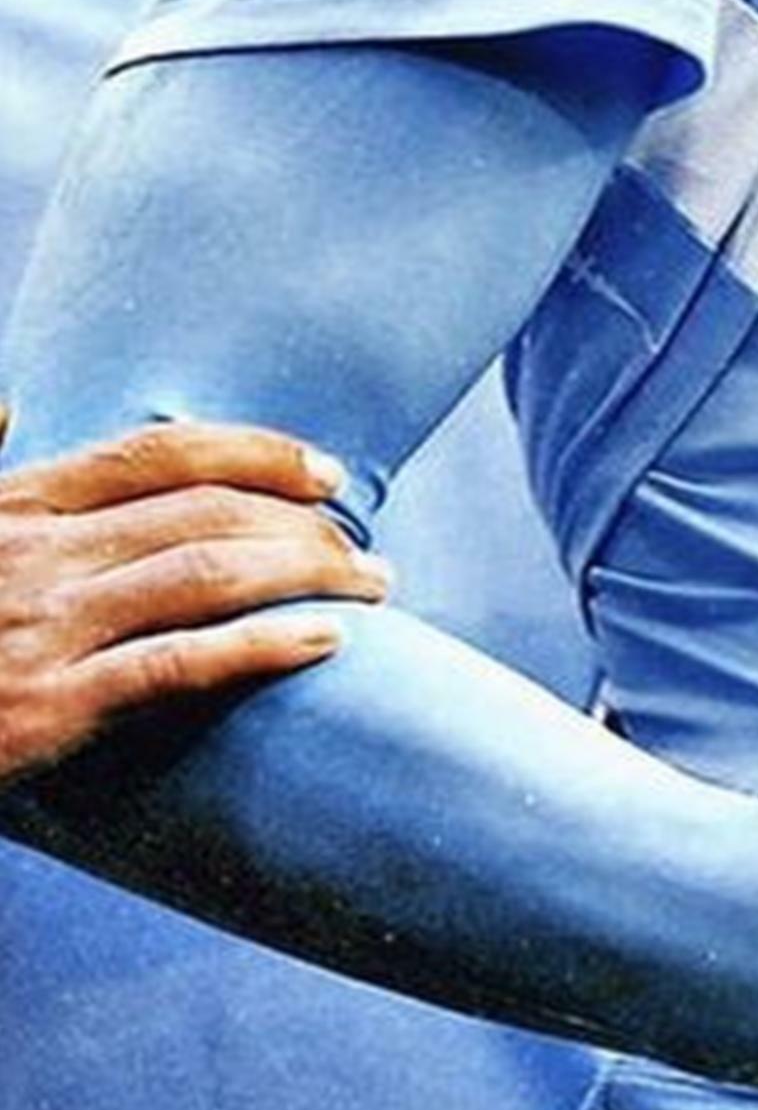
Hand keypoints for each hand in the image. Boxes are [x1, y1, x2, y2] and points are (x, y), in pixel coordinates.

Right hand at [0, 409, 389, 787]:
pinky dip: (263, 647)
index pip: (161, 453)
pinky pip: (179, 664)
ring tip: (370, 590)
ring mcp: (42, 631)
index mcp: (17, 507)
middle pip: (206, 512)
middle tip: (367, 551)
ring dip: (310, 577)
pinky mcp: (46, 711)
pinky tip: (323, 643)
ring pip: (210, 576)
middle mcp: (35, 556)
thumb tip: (11, 398)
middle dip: (307, 526)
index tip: (329, 474)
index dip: (258, 452)